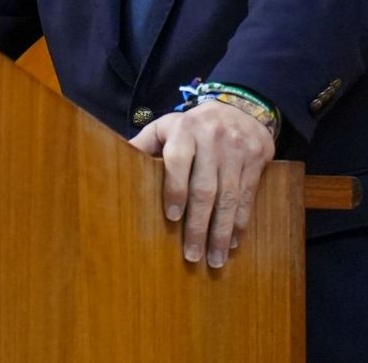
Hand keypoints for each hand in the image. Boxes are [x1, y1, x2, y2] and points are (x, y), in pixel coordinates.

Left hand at [129, 101, 274, 267]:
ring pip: (228, 197)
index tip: (172, 218)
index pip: (177, 160)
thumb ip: (144, 145)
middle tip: (191, 255)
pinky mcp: (256, 159)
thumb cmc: (192, 126)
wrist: (240, 108)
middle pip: (204, 187)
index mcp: (184, 129)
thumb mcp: (166, 127)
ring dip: (220, 232)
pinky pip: (247, 196)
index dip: (175, 189)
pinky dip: (239, 222)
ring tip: (213, 259)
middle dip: (198, 225)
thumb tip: (111, 162)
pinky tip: (232, 243)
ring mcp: (236, 149)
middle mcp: (211, 137)